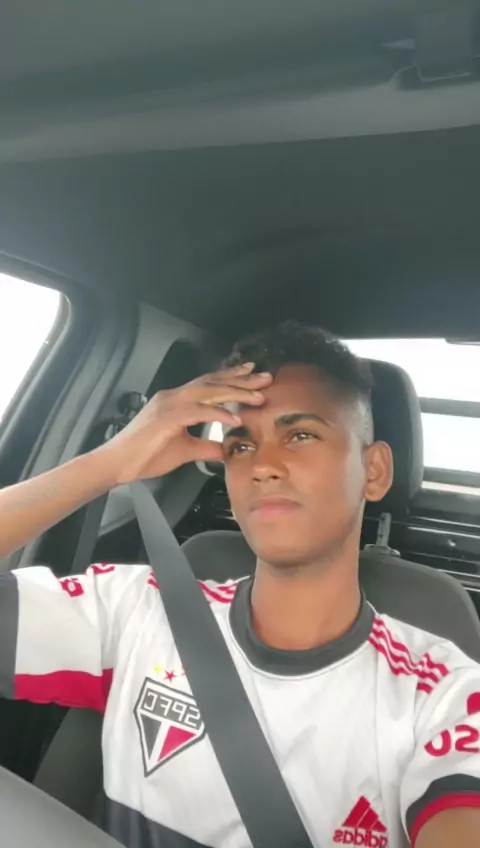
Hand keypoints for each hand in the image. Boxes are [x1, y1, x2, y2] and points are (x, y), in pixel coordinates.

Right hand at [100, 363, 271, 484]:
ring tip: (257, 396)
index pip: (209, 383)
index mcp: (176, 400)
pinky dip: (218, 414)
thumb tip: (225, 450)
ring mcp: (170, 405)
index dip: (231, 377)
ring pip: (208, 392)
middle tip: (265, 377)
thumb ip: (206, 447)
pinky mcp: (167, 418)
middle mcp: (174, 396)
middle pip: (213, 382)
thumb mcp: (184, 451)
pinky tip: (235, 419)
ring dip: (235, 393)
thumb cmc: (145, 456)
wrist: (117, 464)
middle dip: (241, 379)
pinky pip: (199, 412)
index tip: (252, 374)